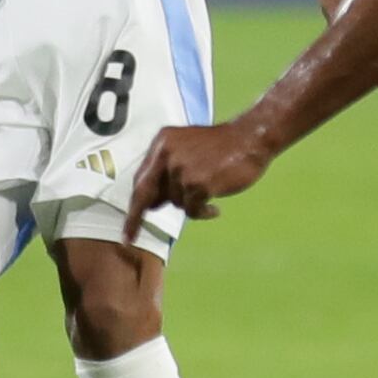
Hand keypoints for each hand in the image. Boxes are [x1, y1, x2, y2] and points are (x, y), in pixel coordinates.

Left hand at [122, 120, 273, 241]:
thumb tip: (152, 204)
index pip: (141, 179)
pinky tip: (215, 207)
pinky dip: (202, 212)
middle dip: (135, 219)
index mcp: (162, 143)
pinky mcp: (198, 183)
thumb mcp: (187, 149)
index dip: (133, 204)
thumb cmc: (222, 147)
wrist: (250, 139)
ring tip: (209, 192)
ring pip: (175, 202)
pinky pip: (192, 210)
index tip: (126, 228)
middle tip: (129, 238)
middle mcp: (167, 154)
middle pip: (146, 194)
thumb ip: (168, 171)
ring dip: (191, 203)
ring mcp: (182, 168)